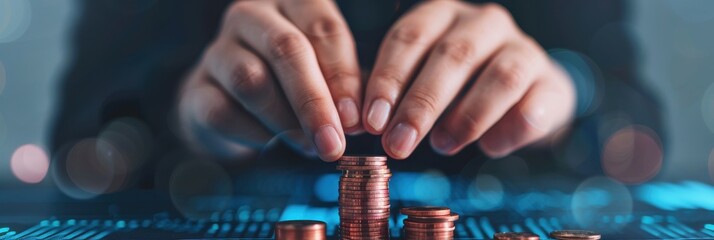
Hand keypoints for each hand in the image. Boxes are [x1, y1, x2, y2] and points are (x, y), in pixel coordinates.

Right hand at [177, 0, 362, 160]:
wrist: (232, 107)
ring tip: (308, 146)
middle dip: (314, 101)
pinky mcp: (196, 88)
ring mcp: (218, 49)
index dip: (343, 75)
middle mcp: (251, 16)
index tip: (356, 119)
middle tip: (333, 143)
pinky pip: (224, 112)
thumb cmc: (291, 85)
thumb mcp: (325, 77)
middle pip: (286, 49)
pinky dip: (254, 134)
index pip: (322, 27)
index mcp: (292, 3)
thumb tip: (359, 121)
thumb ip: (344, 91)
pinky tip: (271, 143)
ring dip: (286, 121)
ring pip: (252, 80)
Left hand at [363, 1, 575, 158]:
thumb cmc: (458, 86)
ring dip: (467, 117)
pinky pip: (534, 105)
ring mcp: (523, 48)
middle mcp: (484, 23)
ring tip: (443, 146)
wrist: (524, 95)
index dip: (388, 79)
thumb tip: (356, 122)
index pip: (410, 37)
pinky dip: (510, 130)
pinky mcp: (551, 82)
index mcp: (443, 14)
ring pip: (500, 77)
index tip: (370, 121)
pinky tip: (491, 148)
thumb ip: (392, 94)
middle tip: (397, 144)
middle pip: (452, 55)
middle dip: (420, 104)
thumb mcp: (420, 80)